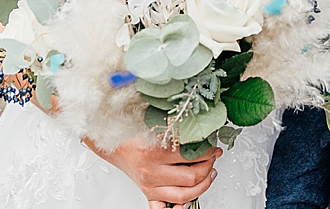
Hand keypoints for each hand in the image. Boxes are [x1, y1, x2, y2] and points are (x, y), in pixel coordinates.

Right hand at [91, 136, 219, 207]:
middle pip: (192, 177)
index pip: (192, 155)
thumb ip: (181, 132)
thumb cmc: (136, 135)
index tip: (213, 146)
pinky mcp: (148, 194)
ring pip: (184, 195)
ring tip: (209, 175)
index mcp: (154, 152)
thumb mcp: (159, 128)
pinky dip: (181, 207)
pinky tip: (190, 199)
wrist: (116, 145)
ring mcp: (150, 186)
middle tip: (212, 159)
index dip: (208, 151)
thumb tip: (205, 138)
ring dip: (203, 186)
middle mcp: (152, 172)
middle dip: (208, 167)